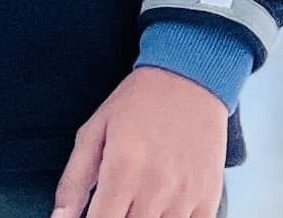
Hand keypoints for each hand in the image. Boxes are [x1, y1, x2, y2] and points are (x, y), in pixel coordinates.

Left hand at [50, 65, 226, 217]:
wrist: (190, 79)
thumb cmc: (139, 102)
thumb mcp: (95, 131)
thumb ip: (74, 180)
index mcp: (123, 168)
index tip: (93, 215)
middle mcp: (156, 186)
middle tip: (116, 202)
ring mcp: (186, 195)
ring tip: (138, 201)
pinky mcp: (209, 197)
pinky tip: (163, 208)